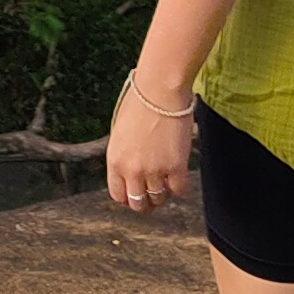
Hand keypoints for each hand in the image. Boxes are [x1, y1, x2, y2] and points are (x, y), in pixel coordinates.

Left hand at [106, 73, 196, 213]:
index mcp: (114, 160)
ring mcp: (154, 171)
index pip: (117, 194)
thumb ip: (123, 154)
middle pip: (137, 203)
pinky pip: (178, 190)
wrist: (160, 90)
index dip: (127, 198)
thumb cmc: (140, 102)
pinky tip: (178, 175)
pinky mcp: (176, 167)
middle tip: (152, 196)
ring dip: (162, 193)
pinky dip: (179, 187)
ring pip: (158, 199)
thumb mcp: (120, 131)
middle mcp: (132, 170)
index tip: (134, 195)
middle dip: (145, 202)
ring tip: (166, 182)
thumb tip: (130, 170)